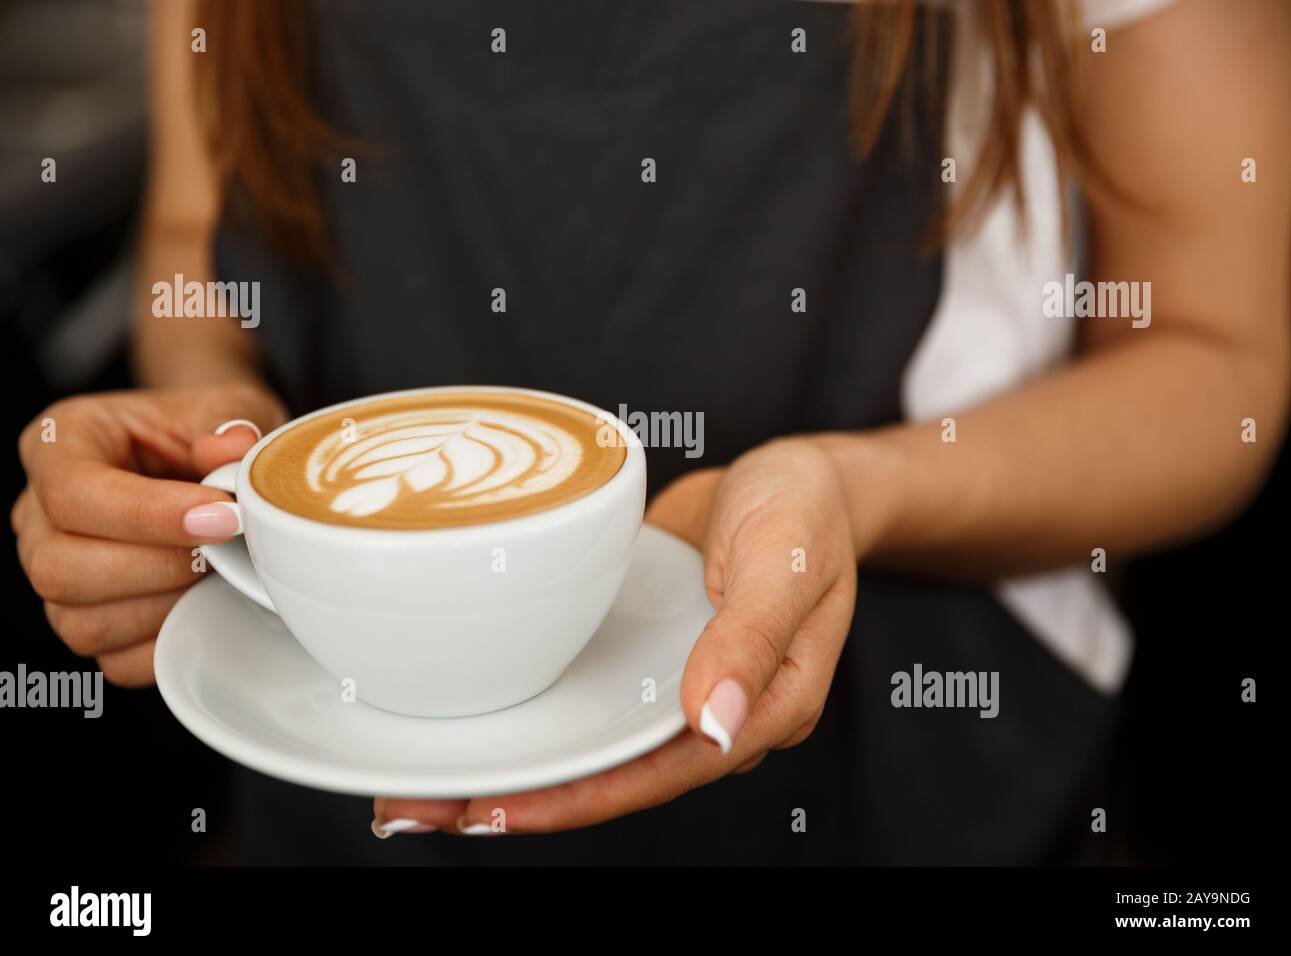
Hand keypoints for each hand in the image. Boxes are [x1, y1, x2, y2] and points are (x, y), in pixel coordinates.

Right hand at [12, 384, 286, 685]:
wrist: (216, 462)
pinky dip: (169, 642)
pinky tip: (207, 604)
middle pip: (58, 567)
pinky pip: (114, 660)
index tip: (224, 517)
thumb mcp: (229, 406)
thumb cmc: (210, 430)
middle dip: (159, 567)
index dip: (149, 515)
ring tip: (221, 571)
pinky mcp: (89, 620)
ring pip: (81, 622)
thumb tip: (232, 448)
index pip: (73, 492)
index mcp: (61, 443)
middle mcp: (39, 513)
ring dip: (166, 606)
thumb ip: (229, 422)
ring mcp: (56, 573)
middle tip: (228, 549)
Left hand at [373, 437, 858, 836]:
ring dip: (514, 760)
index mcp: (764, 708)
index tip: (493, 809)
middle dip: (519, 796)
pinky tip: (472, 708)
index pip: (659, 772)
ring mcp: (673, 684)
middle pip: (610, 772)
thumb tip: (715, 723)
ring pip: (589, 740)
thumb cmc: (805, 512)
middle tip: (419, 807)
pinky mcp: (643, 655)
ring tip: (421, 779)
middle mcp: (711, 711)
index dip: (576, 798)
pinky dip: (531, 708)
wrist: (794, 474)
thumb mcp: (785, 562)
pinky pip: (585, 693)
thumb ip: (750, 639)